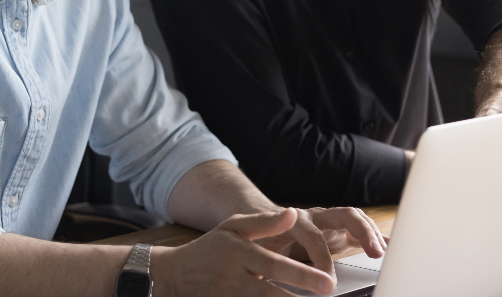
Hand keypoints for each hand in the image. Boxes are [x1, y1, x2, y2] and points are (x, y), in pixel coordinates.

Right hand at [151, 209, 339, 295]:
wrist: (172, 275)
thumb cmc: (210, 249)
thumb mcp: (232, 226)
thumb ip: (264, 221)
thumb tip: (294, 213)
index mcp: (239, 253)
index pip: (275, 265)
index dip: (302, 275)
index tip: (328, 283)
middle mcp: (234, 279)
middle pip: (270, 294)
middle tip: (326, 296)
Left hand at [254, 207, 386, 277]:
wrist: (264, 224)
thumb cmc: (262, 239)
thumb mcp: (262, 249)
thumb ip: (271, 257)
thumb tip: (269, 273)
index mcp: (295, 220)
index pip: (313, 235)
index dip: (322, 257)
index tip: (329, 280)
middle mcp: (315, 216)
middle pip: (344, 215)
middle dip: (362, 231)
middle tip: (375, 253)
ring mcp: (330, 220)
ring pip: (356, 218)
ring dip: (372, 234)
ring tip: (383, 252)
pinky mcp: (339, 229)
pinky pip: (361, 230)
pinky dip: (377, 236)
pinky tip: (391, 245)